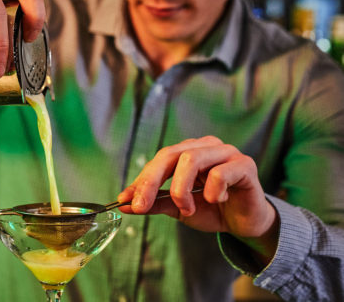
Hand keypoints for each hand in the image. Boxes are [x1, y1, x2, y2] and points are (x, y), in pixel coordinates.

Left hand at [118, 136, 277, 259]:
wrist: (245, 223)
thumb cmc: (212, 209)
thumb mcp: (177, 208)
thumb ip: (154, 203)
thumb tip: (124, 203)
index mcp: (187, 151)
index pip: (159, 160)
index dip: (141, 180)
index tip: (125, 200)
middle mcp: (205, 146)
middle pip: (170, 155)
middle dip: (151, 182)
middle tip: (141, 206)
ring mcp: (225, 152)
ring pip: (191, 160)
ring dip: (181, 189)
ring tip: (187, 208)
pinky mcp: (244, 164)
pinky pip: (220, 173)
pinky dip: (213, 191)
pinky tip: (218, 201)